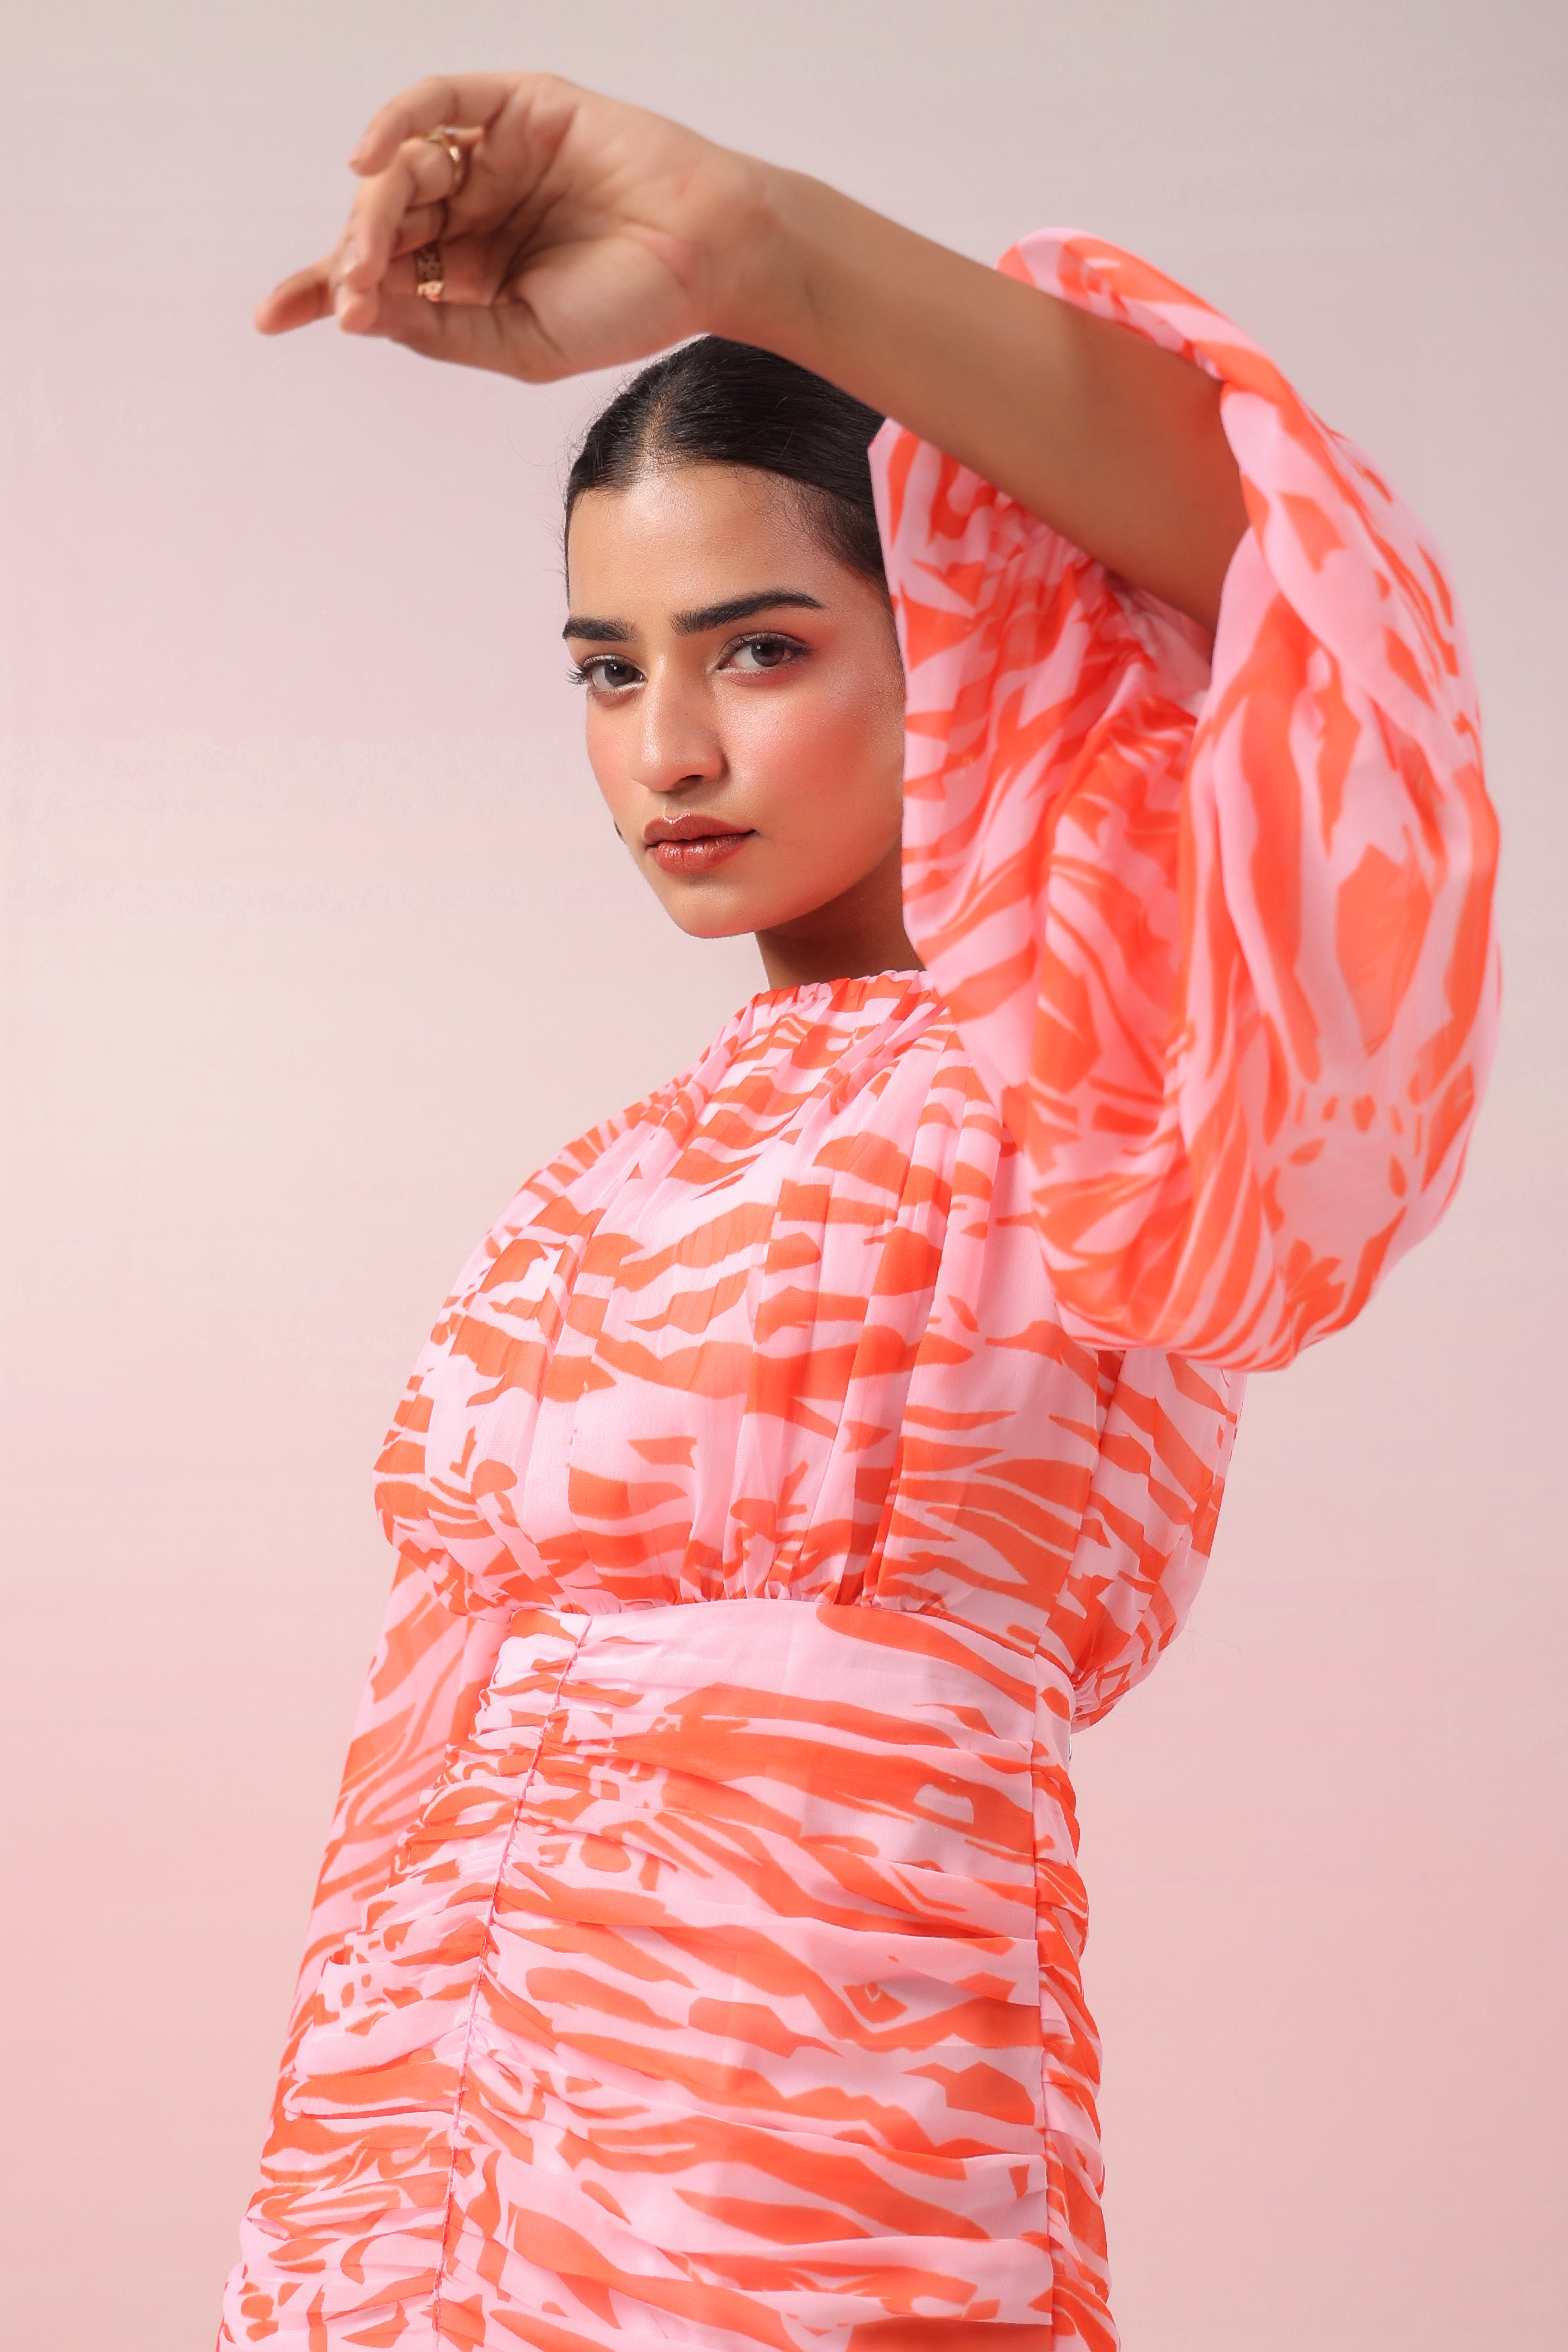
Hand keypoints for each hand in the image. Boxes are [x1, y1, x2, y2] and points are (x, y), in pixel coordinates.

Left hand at [255, 72, 772, 379]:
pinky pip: (438, 105)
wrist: (708, 258)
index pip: (382, 276)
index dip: (322, 290)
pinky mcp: (517, 107)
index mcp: (472, 274)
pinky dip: (396, 123)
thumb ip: (439, 328)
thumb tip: (357, 310)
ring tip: (365, 257)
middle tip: (345, 296)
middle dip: (351, 260)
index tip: (271, 318)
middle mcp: (474, 212)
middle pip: (383, 226)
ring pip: (403, 171)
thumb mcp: (518, 344)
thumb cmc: (627, 309)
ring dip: (374, 213)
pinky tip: (370, 160)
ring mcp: (493, 157)